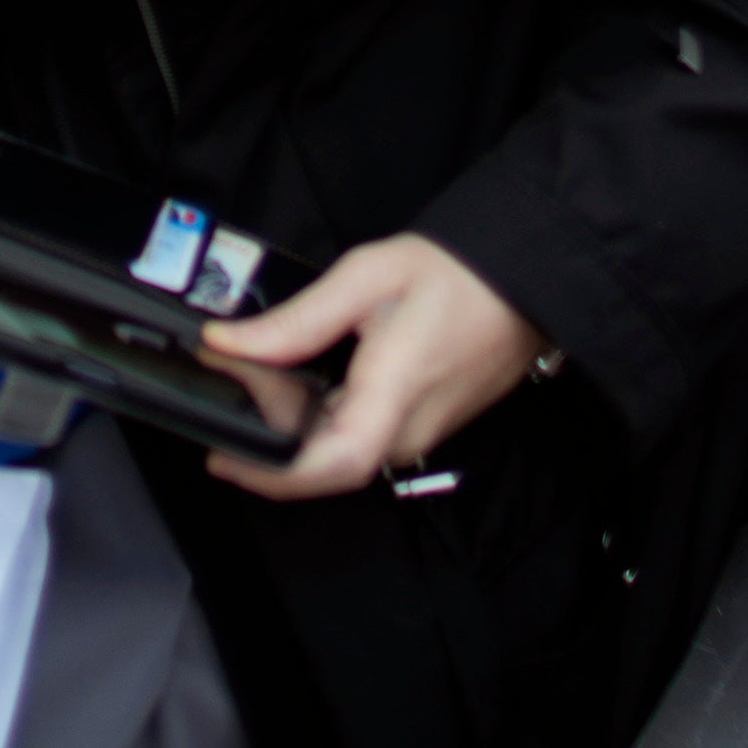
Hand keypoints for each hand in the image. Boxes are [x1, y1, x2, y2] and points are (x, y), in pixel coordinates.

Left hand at [200, 231, 543, 500]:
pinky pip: (358, 438)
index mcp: (394, 395)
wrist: (525, 282)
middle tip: (230, 387)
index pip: (332, 465)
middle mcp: (406, 432)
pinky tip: (297, 383)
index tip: (222, 457)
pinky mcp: (418, 427)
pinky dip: (318, 419)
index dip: (272, 473)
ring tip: (256, 378)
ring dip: (291, 426)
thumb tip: (227, 344)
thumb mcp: (366, 277)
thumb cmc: (456, 274)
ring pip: (338, 451)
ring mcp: (416, 435)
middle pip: (323, 462)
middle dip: (267, 435)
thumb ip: (295, 321)